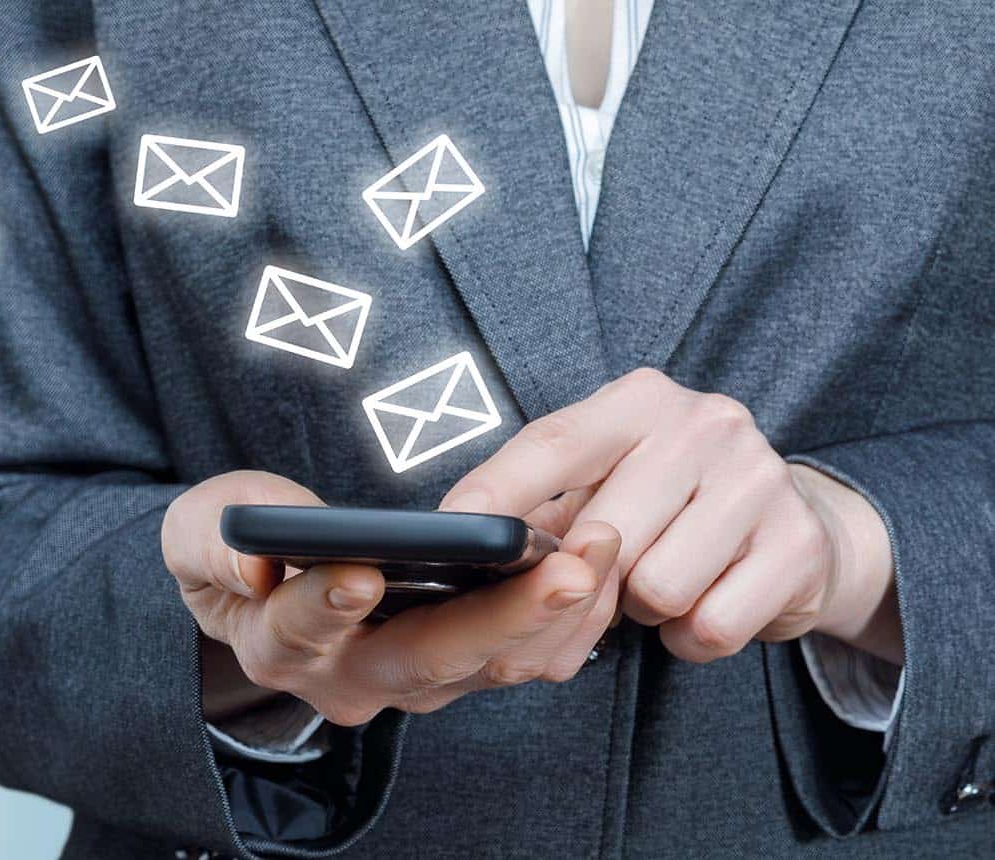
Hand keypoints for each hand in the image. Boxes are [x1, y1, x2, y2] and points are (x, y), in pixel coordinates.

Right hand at [162, 470, 621, 726]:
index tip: (362, 572)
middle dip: (503, 616)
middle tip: (565, 569)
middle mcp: (352, 680)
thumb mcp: (194, 533)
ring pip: (495, 665)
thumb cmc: (232, 551)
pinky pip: (527, 655)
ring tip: (600, 545)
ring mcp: (417, 680)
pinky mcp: (464, 668)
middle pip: (430, 660)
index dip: (328, 603)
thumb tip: (256, 566)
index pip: (300, 631)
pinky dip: (570, 614)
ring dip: (556, 612)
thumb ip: (214, 544)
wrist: (266, 586)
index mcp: (278, 646)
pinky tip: (599, 556)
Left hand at [442, 369, 900, 664]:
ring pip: (655, 587)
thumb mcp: (605, 480)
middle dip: (591, 576)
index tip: (449, 530)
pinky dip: (692, 637)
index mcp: (638, 401)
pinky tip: (705, 602)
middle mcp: (704, 424)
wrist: (798, 527)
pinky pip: (709, 627)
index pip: (553, 444)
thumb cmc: (668, 506)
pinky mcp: (799, 544)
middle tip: (610, 571)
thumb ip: (544, 505)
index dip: (497, 492)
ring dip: (644, 608)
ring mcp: (759, 478)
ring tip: (662, 578)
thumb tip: (466, 543)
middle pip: (603, 535)